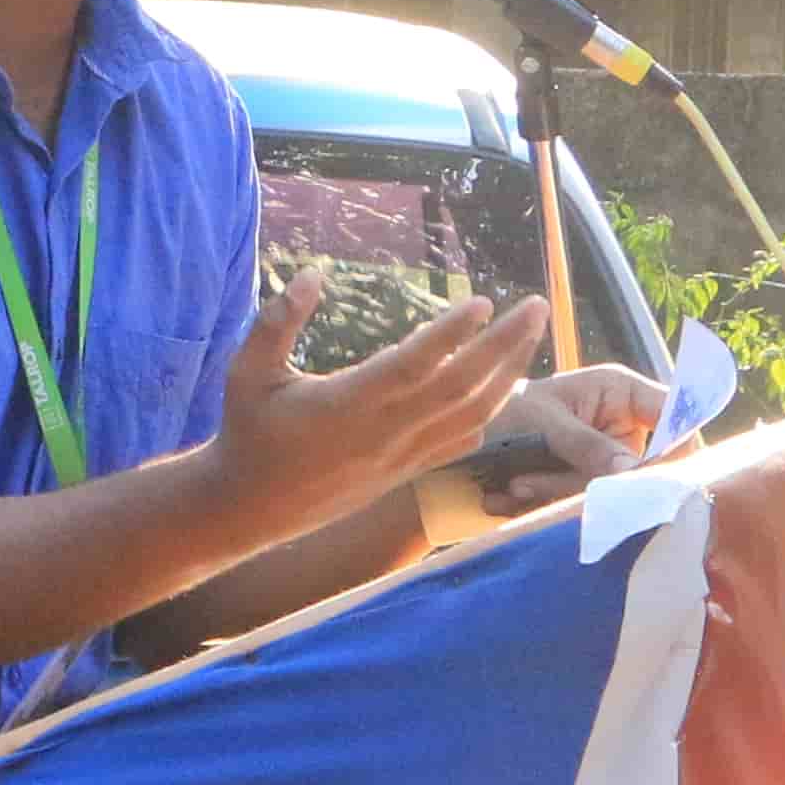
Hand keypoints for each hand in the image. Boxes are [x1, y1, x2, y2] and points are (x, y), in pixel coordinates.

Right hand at [191, 272, 550, 549]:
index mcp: (347, 404)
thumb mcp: (246, 373)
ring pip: (471, 414)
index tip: (482, 302)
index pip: (412, 365)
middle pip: (461, 386)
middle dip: (506, 344)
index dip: (450, 334)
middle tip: (538, 304)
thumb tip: (311, 275)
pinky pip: (460, 443)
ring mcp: (400, 455)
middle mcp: (383, 431)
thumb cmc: (248, 433)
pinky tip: (503, 387)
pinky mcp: (404, 471)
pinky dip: (489, 413)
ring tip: (531, 335)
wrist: (251, 508)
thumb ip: (275, 323)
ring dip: (509, 373)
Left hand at [474, 364, 670, 512]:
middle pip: (641, 467)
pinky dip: (541, 506)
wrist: (463, 430)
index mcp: (622, 392)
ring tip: (512, 484)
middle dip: (590, 481)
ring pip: (607, 493)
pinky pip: (580, 508)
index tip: (645, 480)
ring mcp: (605, 460)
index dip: (673, 450)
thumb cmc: (505, 409)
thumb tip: (633, 471)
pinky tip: (505, 494)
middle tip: (532, 482)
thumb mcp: (543, 422)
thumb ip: (586, 445)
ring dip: (555, 495)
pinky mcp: (585, 487)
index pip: (675, 417)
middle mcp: (621, 426)